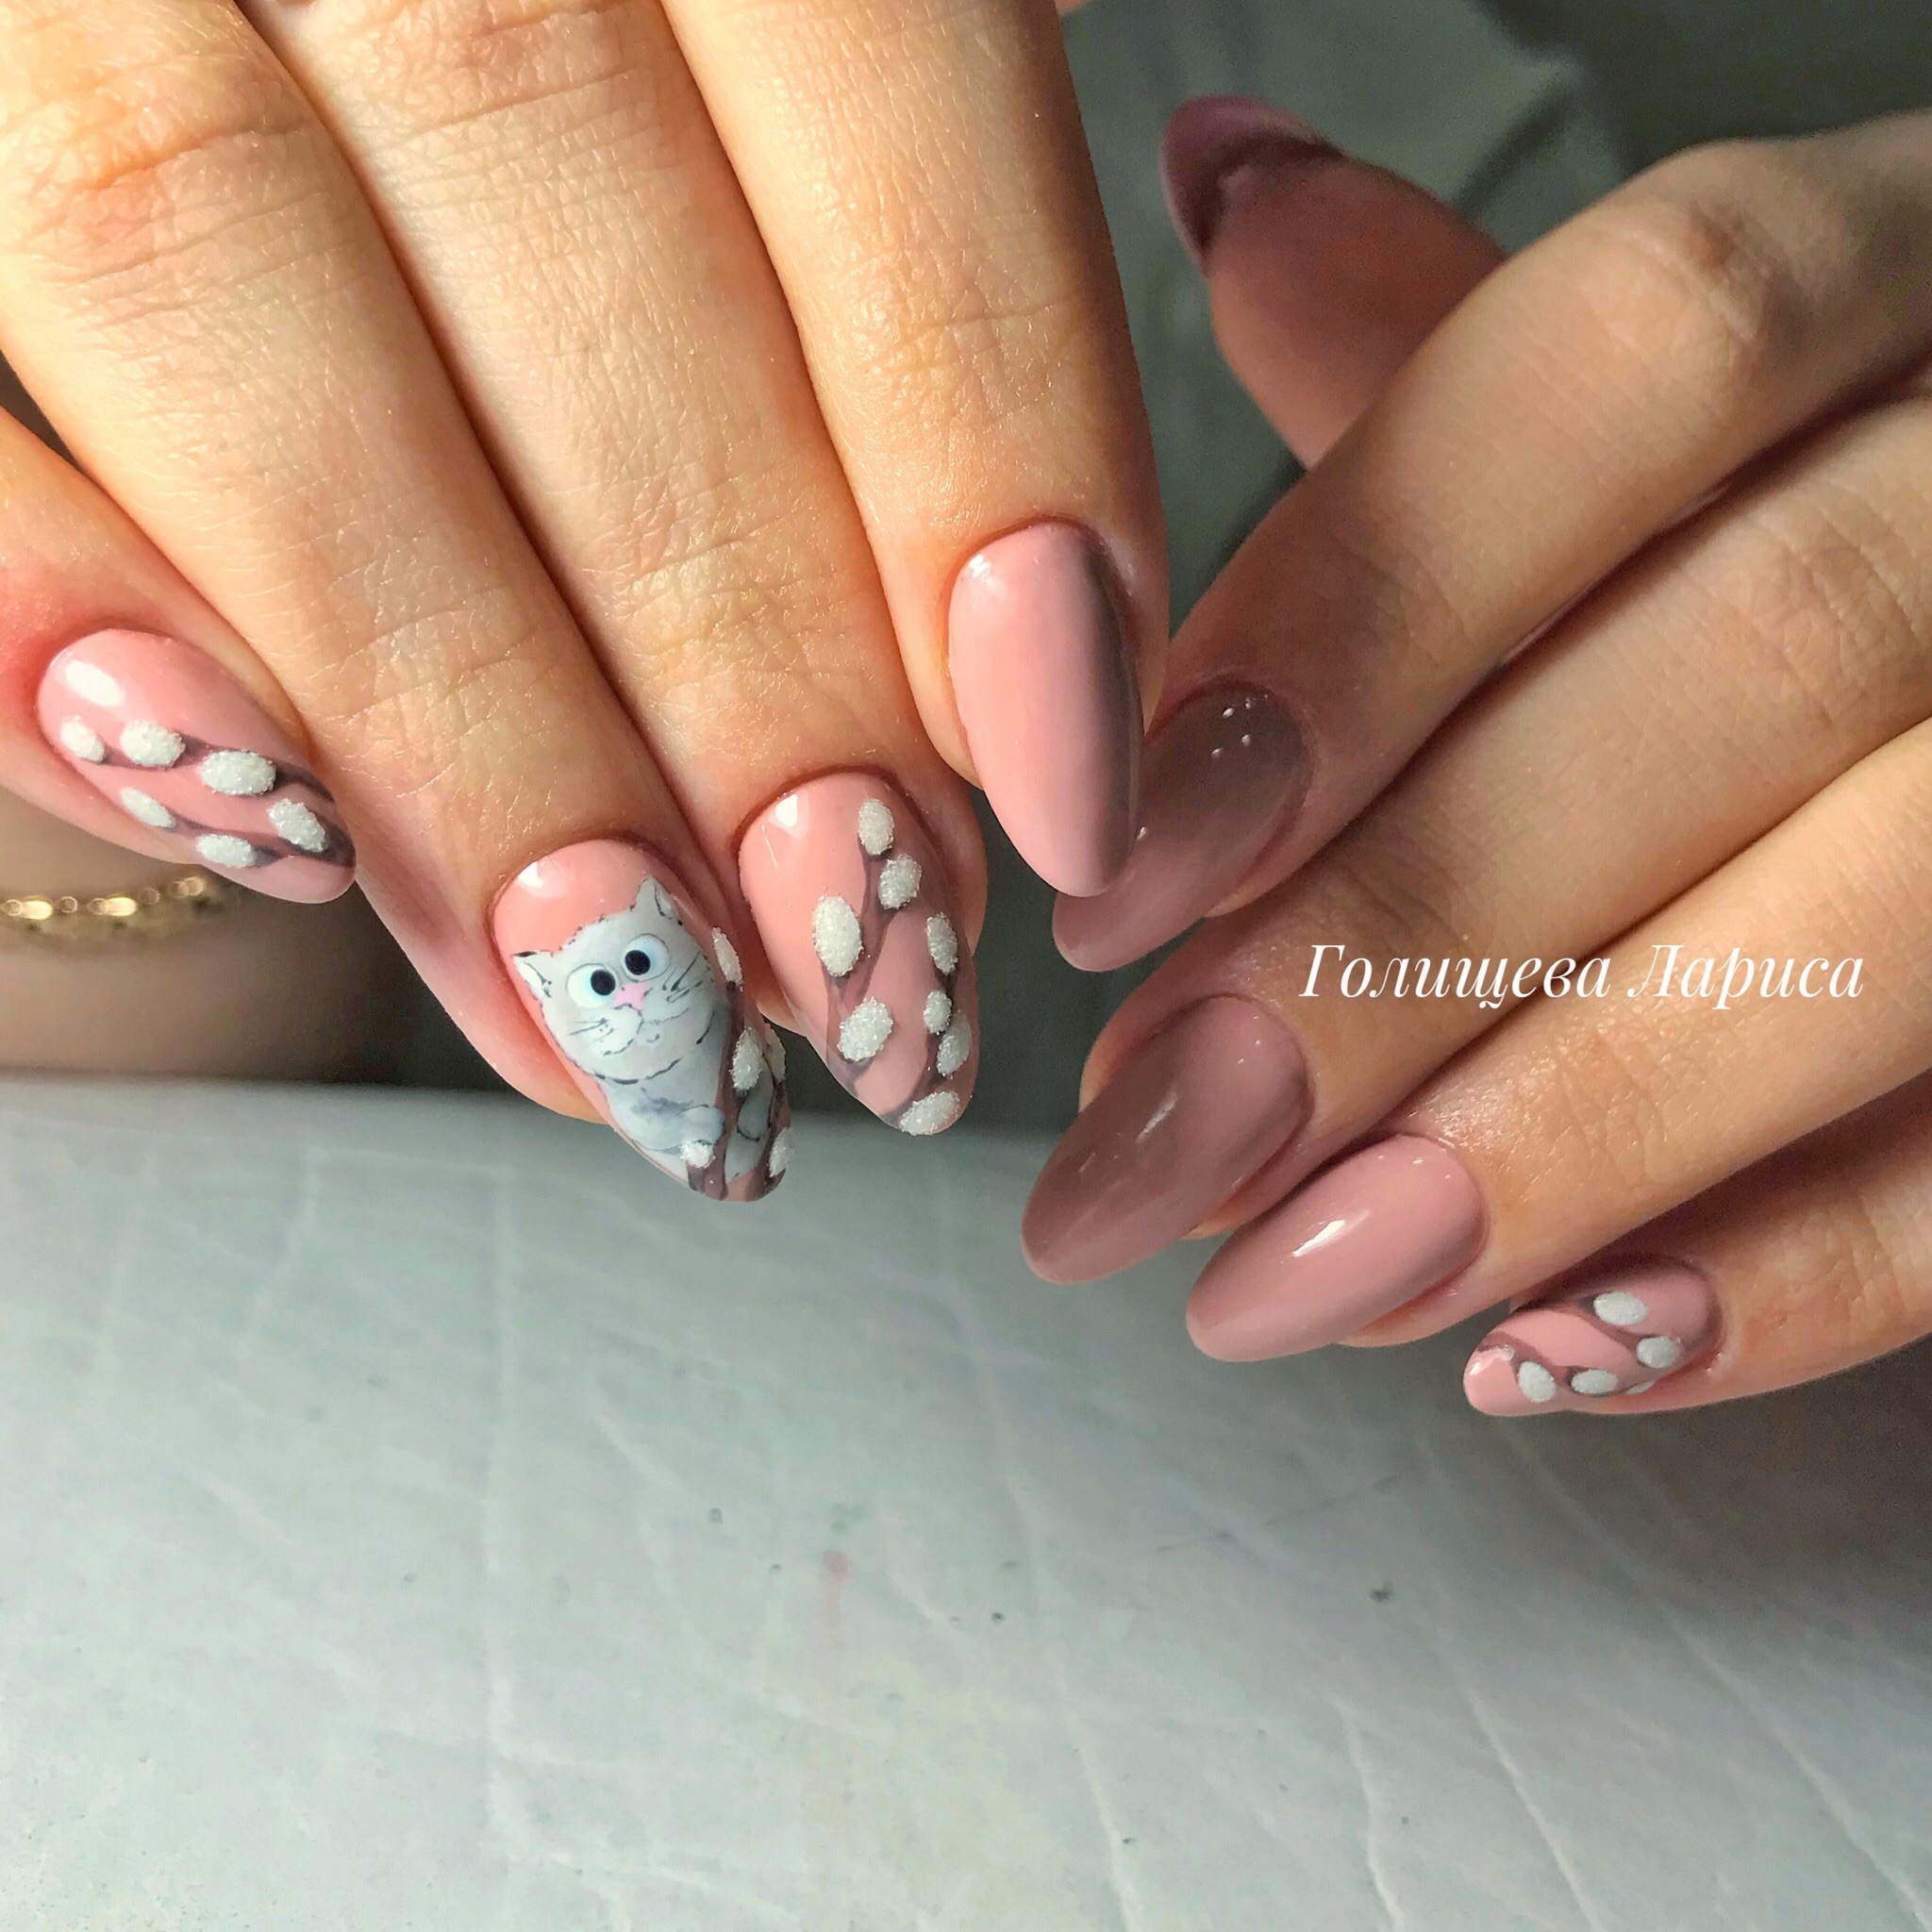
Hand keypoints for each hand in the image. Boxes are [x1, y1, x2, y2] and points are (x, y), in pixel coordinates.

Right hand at [0, 0, 1163, 1190]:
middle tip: (853, 961)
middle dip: (729, 634)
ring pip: (204, 262)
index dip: (979, 420)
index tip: (1061, 773)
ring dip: (447, 704)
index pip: (859, 37)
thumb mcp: (751, 140)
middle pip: (542, 168)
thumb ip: (876, 303)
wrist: (226, 73)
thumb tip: (1030, 693)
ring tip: (618, 997)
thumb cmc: (565, 152)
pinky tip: (255, 816)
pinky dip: (53, 606)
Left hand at [1027, 99, 1931, 1415]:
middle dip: (1399, 945)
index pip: (1631, 366)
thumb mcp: (1651, 389)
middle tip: (1146, 1144)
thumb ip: (1449, 346)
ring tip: (1285, 1282)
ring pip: (1895, 917)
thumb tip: (1221, 178)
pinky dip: (1797, 1271)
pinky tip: (1551, 1347)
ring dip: (1552, 1139)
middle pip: (1740, 674)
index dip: (1348, 626)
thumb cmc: (1801, 498)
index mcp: (1892, 276)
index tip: (1113, 867)